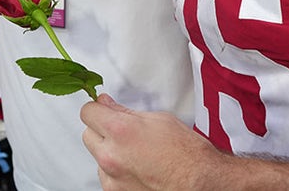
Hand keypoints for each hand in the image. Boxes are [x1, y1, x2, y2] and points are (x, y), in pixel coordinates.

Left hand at [80, 94, 221, 189]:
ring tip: (135, 153)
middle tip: (121, 130)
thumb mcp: (158, 119)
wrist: (200, 183)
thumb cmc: (187, 154)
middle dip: (101, 129)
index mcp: (121, 131)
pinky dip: (116, 172)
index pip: (88, 112)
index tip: (102, 108)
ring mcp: (112, 178)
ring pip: (96, 157)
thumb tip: (106, 105)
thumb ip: (125, 111)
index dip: (97, 108)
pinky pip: (105, 176)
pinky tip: (136, 168)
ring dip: (108, 152)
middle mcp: (111, 156)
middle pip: (87, 134)